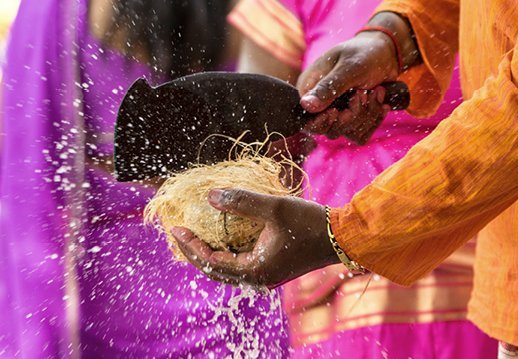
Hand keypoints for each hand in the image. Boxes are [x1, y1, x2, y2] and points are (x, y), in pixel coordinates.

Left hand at [171, 188, 339, 287]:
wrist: (341, 237)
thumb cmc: (310, 223)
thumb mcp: (275, 208)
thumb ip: (242, 201)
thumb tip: (210, 196)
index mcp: (255, 270)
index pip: (211, 261)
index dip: (191, 245)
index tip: (177, 228)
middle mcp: (257, 278)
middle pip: (215, 270)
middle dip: (194, 252)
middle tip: (179, 234)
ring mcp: (265, 274)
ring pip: (226, 269)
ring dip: (209, 254)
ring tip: (195, 235)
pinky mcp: (272, 267)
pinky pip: (239, 264)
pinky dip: (225, 252)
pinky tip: (222, 236)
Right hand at [296, 31, 397, 143]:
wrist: (385, 53)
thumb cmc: (364, 54)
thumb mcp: (348, 67)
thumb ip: (328, 87)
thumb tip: (306, 105)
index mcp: (310, 89)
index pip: (308, 120)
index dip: (322, 122)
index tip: (337, 111)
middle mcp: (321, 105)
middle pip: (330, 130)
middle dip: (353, 114)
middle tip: (364, 92)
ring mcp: (338, 114)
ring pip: (348, 133)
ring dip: (368, 114)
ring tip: (376, 91)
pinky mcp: (353, 120)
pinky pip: (361, 134)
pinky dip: (374, 120)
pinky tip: (381, 103)